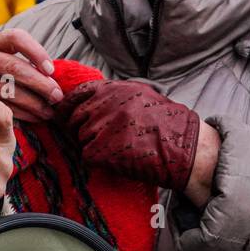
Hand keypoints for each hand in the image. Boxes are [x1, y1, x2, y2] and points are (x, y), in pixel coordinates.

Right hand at [0, 28, 62, 121]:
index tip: (51, 70)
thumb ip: (32, 63)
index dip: (36, 52)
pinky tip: (36, 117)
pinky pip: (2, 106)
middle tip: (57, 96)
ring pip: (7, 90)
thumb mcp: (13, 55)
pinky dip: (22, 113)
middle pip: (13, 67)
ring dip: (33, 103)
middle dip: (39, 84)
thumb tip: (54, 82)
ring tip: (50, 111)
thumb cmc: (4, 65)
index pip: (16, 38)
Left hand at [56, 80, 200, 190]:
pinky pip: (87, 156)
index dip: (69, 105)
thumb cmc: (168, 124)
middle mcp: (104, 104)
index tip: (65, 114)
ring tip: (116, 150)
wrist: (184, 147)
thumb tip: (91, 102)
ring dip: (93, 147)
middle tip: (97, 140)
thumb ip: (115, 95)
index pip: (79, 93)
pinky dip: (98, 161)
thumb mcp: (142, 94)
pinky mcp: (101, 150)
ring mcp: (101, 127)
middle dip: (80, 130)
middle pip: (76, 118)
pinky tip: (115, 161)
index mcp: (114, 89)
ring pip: (81, 138)